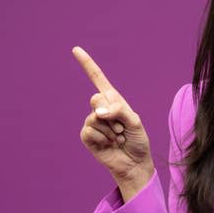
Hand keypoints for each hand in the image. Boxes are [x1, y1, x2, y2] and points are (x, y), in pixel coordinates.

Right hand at [72, 46, 153, 200]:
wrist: (134, 162)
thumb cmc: (137, 140)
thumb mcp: (135, 122)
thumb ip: (119, 111)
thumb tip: (98, 111)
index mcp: (114, 100)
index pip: (98, 79)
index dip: (87, 64)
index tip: (76, 49)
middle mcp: (101, 109)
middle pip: (96, 99)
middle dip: (112, 114)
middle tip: (122, 127)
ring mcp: (93, 122)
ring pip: (94, 117)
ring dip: (110, 130)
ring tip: (118, 137)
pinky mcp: (87, 136)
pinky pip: (90, 131)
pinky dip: (103, 138)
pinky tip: (109, 144)